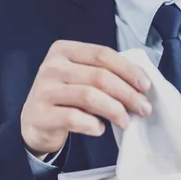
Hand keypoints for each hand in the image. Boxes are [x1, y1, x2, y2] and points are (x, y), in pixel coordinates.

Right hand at [20, 41, 151, 157]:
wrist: (34, 122)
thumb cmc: (66, 96)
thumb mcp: (80, 76)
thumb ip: (104, 72)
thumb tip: (141, 81)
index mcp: (64, 50)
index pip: (102, 54)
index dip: (128, 69)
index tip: (146, 85)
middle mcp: (51, 66)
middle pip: (99, 76)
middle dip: (127, 93)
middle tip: (144, 108)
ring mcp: (43, 90)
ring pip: (89, 96)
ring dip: (115, 110)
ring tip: (126, 121)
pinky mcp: (40, 115)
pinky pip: (74, 118)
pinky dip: (93, 125)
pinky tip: (100, 129)